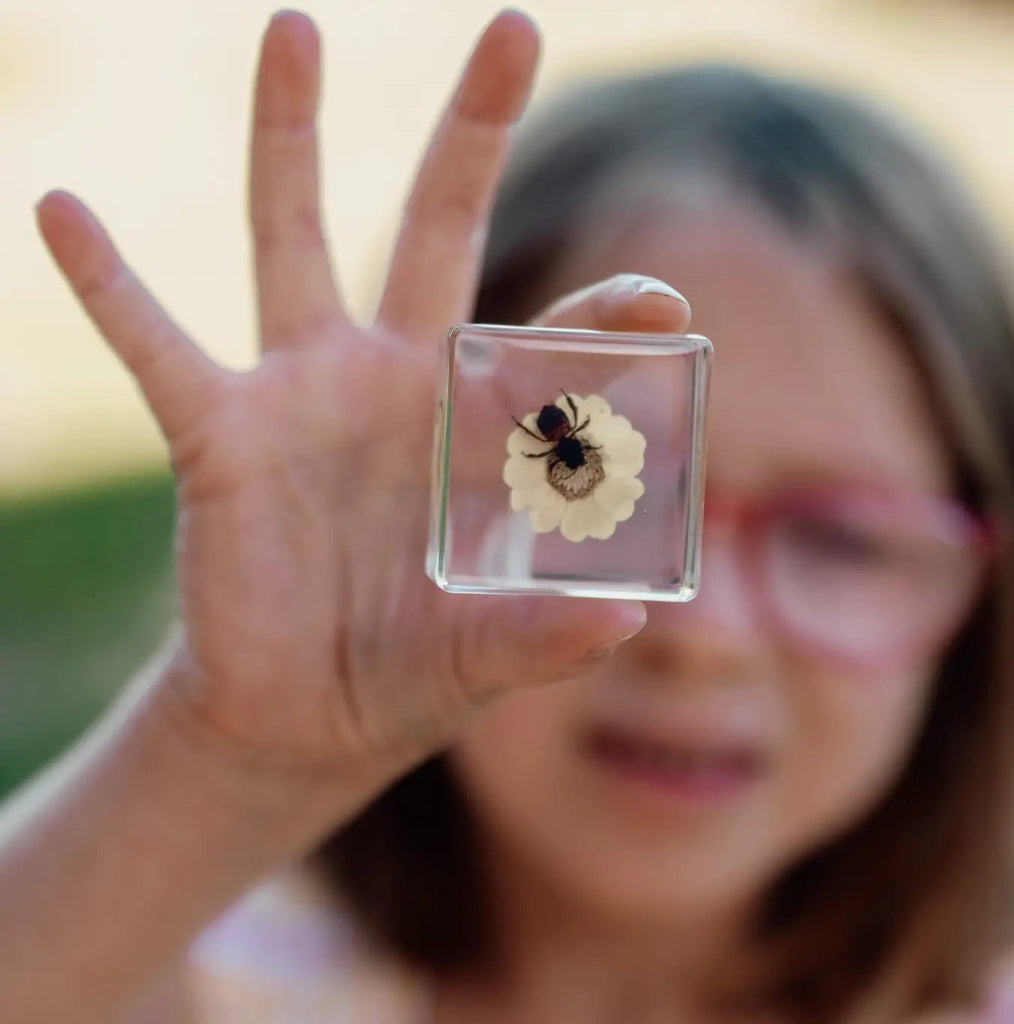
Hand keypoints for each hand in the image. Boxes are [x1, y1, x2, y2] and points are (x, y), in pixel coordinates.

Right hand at [35, 12, 689, 822]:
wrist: (308, 707)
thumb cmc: (410, 669)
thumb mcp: (482, 652)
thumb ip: (546, 634)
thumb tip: (631, 624)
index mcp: (476, 431)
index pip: (552, 350)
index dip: (604, 320)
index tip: (665, 304)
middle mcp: (395, 382)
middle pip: (436, 231)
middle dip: (474, 138)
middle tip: (515, 29)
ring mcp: (303, 395)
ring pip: (291, 242)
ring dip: (289, 140)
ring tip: (294, 28)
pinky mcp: (218, 432)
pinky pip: (156, 343)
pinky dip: (111, 286)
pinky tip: (63, 212)